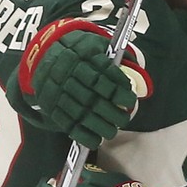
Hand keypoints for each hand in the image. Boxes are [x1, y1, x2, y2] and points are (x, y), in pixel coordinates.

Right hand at [19, 19, 139, 148]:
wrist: (46, 54)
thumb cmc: (80, 52)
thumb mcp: (97, 46)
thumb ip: (116, 62)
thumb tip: (140, 83)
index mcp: (80, 57)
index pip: (101, 77)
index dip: (117, 90)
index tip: (130, 99)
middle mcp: (67, 74)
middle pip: (91, 98)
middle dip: (111, 112)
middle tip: (124, 119)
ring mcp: (56, 91)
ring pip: (79, 112)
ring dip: (99, 126)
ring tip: (112, 131)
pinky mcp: (50, 105)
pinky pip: (66, 123)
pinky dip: (82, 135)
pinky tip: (95, 140)